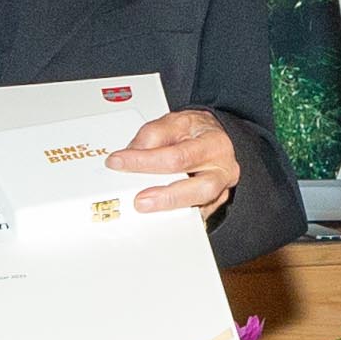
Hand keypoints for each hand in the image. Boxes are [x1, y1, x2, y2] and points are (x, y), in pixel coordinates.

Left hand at [106, 107, 241, 216]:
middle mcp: (222, 169)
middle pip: (198, 188)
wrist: (216, 138)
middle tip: (138, 200)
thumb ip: (152, 135)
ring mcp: (221, 190)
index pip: (177, 156)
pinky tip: (159, 216)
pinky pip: (198, 215)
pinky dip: (178, 217)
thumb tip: (133, 153)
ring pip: (200, 204)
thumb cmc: (196, 132)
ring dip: (170, 208)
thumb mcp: (175, 122)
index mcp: (212, 144)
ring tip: (145, 207)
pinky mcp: (214, 204)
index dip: (145, 161)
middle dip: (166, 196)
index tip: (118, 162)